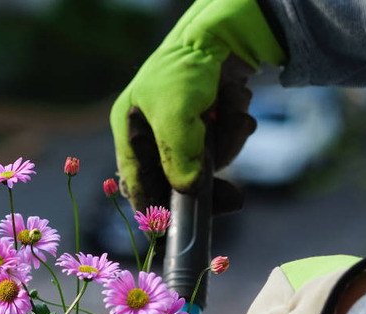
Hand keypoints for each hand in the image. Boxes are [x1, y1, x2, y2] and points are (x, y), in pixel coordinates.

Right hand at [109, 0, 284, 212]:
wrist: (222, 29)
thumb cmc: (185, 68)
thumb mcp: (175, 112)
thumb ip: (178, 154)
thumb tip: (190, 190)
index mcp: (130, 131)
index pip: (137, 184)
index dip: (155, 210)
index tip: (176, 232)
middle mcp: (153, 132)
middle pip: (179, 177)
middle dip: (208, 170)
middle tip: (235, 197)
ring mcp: (183, 127)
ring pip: (208, 159)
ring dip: (227, 139)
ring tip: (231, 107)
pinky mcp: (209, 119)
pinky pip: (224, 140)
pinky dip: (235, 123)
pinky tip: (235, 101)